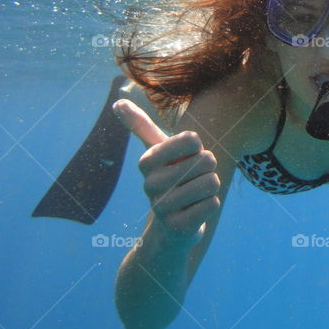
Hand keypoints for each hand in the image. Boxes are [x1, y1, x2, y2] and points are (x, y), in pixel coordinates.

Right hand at [113, 100, 220, 243]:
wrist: (171, 226)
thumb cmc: (170, 179)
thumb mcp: (156, 151)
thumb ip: (141, 126)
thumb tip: (117, 101)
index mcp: (147, 161)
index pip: (192, 139)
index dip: (198, 148)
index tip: (186, 158)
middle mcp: (150, 184)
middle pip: (206, 161)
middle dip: (208, 169)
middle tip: (192, 179)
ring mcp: (162, 208)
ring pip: (211, 182)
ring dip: (210, 188)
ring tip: (194, 194)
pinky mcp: (177, 227)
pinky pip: (212, 205)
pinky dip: (210, 205)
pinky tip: (195, 210)